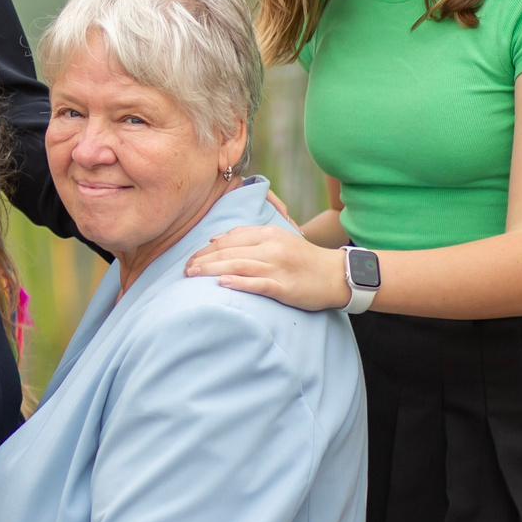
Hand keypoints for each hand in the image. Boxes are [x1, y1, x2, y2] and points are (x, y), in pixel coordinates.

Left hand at [183, 224, 351, 311]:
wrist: (336, 274)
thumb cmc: (303, 258)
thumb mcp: (277, 238)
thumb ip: (247, 236)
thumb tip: (215, 239)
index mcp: (268, 234)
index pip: (229, 240)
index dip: (206, 250)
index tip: (190, 258)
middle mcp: (271, 248)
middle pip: (229, 253)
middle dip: (204, 261)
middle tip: (185, 270)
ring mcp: (278, 267)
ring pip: (238, 266)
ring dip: (212, 271)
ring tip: (193, 276)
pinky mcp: (285, 287)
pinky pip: (258, 284)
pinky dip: (238, 283)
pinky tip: (221, 284)